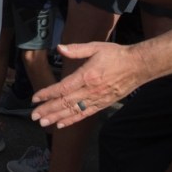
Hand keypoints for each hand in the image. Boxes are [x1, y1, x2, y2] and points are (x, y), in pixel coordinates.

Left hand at [31, 42, 148, 128]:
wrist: (138, 66)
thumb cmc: (116, 55)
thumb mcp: (96, 47)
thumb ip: (76, 49)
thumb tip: (59, 48)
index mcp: (86, 76)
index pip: (62, 88)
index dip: (47, 94)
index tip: (35, 98)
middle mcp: (90, 91)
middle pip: (65, 103)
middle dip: (48, 110)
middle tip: (33, 116)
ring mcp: (97, 99)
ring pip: (73, 111)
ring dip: (57, 117)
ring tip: (43, 123)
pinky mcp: (103, 104)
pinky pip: (85, 114)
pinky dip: (72, 120)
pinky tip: (62, 124)